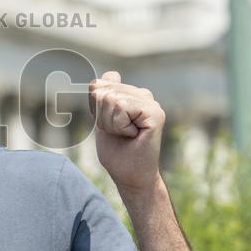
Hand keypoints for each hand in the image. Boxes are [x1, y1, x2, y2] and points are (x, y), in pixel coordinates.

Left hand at [89, 71, 164, 194]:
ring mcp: (151, 102)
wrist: (130, 176)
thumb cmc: (117, 151)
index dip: (95, 108)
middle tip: (118, 133)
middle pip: (102, 92)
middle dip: (102, 117)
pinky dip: (119, 126)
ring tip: (125, 135)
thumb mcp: (103, 119)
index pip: (99, 83)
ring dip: (110, 123)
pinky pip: (121, 108)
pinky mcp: (155, 113)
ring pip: (110, 100)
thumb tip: (110, 74)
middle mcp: (143, 94)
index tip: (108, 125)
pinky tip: (132, 135)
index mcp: (132, 94)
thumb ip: (103, 96)